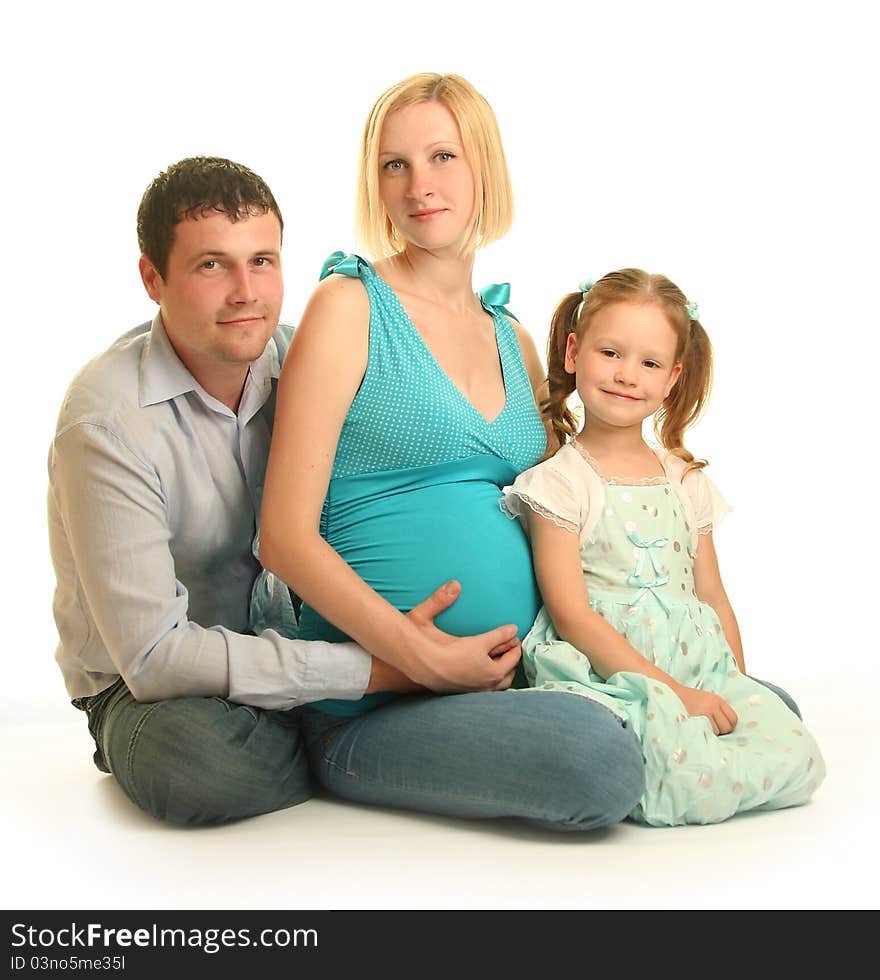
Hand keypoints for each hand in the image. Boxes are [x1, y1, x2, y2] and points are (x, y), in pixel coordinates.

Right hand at [401, 580, 520, 693]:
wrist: (411, 672)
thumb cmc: (420, 646)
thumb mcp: (426, 618)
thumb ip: (439, 600)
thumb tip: (455, 584)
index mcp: (478, 651)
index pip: (503, 639)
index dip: (508, 632)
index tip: (512, 628)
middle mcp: (484, 673)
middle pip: (510, 663)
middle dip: (513, 652)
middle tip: (512, 642)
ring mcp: (477, 687)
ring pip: (503, 681)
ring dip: (507, 669)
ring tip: (503, 660)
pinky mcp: (468, 694)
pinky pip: (491, 689)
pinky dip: (495, 680)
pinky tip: (488, 674)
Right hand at [672, 684, 737, 735]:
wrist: (671, 693)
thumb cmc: (688, 699)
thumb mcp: (706, 699)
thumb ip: (717, 709)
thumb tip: (728, 727)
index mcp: (717, 700)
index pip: (734, 718)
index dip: (729, 725)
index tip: (723, 727)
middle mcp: (713, 705)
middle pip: (727, 727)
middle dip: (721, 731)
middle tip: (712, 729)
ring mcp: (705, 712)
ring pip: (717, 731)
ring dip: (711, 732)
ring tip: (702, 727)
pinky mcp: (697, 719)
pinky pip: (707, 732)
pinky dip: (704, 733)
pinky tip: (698, 728)